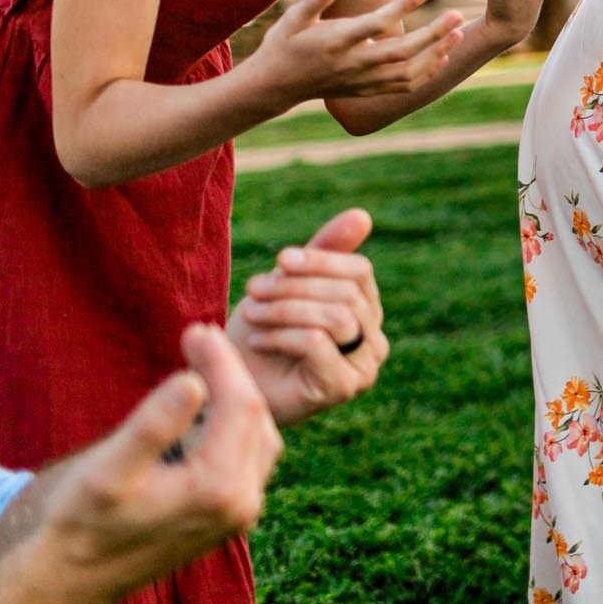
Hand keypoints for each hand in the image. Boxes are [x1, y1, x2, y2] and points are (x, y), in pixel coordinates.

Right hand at [0, 325, 279, 603]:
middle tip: (199, 336)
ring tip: (203, 362)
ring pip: (260, 434)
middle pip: (256, 416)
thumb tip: (193, 380)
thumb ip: (153, 426)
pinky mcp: (232, 513)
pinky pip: (250, 454)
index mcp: (220, 489)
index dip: (221, 360)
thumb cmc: (82, 521)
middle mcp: (244, 503)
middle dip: (230, 372)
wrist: (73, 577)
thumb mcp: (109, 470)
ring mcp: (242, 511)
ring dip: (236, 395)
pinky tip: (207, 404)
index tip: (196, 328)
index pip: (241, 404)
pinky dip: (235, 422)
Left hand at [228, 208, 389, 424]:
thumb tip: (363, 215)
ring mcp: (363, 368)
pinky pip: (318, 343)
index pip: (359, 272)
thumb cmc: (259, 335)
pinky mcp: (342, 388)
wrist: (228, 387)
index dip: (321, 260)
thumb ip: (324, 253)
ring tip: (253, 314)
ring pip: (336, 317)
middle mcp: (374, 341)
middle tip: (253, 288)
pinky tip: (258, 341)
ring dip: (286, 309)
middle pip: (347, 293)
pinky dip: (282, 335)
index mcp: (366, 312)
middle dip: (295, 286)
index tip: (281, 259)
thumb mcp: (289, 285)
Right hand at [248, 0, 464, 107]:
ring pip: (408, 72)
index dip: (400, 8)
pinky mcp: (367, 91)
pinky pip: (403, 86)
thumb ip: (313, 1)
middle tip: (459, 14)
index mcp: (335, 42)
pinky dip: (426, 74)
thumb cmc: (284, 45)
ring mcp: (362, 81)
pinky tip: (443, 57)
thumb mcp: (291, 20)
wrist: (276, 86)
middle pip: (401, 51)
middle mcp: (352, 64)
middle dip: (433, 34)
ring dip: (436, 53)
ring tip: (458, 33)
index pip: (374, 24)